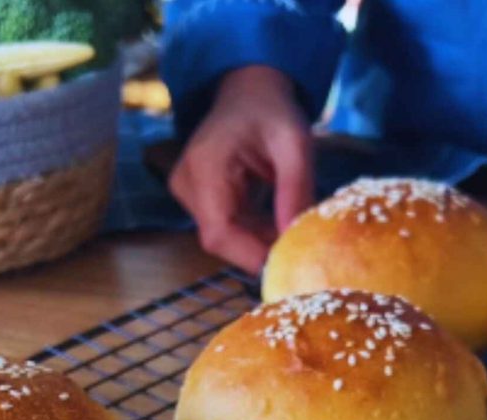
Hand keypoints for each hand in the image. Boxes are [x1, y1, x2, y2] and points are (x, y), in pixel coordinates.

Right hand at [168, 66, 313, 273]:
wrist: (248, 90)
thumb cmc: (271, 110)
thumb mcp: (294, 143)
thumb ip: (296, 190)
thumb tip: (298, 240)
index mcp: (204, 167)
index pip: (220, 233)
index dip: (252, 257)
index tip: (288, 264)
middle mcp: (187, 185)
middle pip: (222, 240)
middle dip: (260, 250)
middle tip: (299, 250)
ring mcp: (189, 194)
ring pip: (225, 238)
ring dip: (260, 242)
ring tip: (292, 232)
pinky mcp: (199, 199)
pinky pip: (227, 229)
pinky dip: (254, 233)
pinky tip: (278, 223)